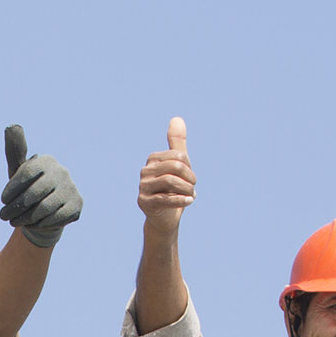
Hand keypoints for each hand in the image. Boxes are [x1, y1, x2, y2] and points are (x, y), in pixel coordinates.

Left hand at [0, 123, 81, 247]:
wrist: (45, 212)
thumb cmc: (28, 189)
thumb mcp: (18, 171)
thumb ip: (14, 151)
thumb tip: (11, 126)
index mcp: (45, 161)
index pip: (25, 173)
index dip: (12, 190)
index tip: (3, 201)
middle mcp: (61, 172)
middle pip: (32, 194)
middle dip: (15, 208)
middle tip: (5, 216)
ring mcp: (70, 188)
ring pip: (42, 209)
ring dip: (25, 219)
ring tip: (16, 221)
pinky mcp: (77, 205)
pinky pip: (53, 219)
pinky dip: (39, 224)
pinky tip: (34, 223)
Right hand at [137, 116, 193, 232]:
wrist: (164, 218)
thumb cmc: (173, 189)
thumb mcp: (178, 165)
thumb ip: (177, 143)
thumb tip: (176, 119)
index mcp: (153, 159)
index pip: (178, 156)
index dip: (189, 167)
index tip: (190, 178)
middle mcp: (145, 171)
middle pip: (175, 167)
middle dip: (190, 178)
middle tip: (193, 187)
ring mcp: (143, 187)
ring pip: (171, 182)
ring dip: (187, 189)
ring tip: (191, 195)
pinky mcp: (144, 202)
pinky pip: (166, 198)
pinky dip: (182, 199)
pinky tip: (190, 201)